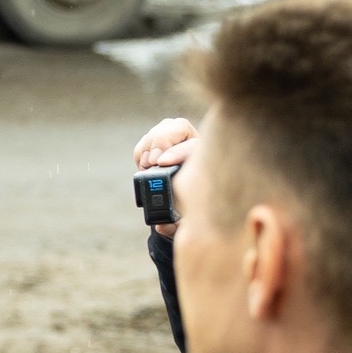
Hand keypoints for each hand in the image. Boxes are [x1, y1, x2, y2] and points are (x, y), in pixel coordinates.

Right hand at [133, 117, 197, 238]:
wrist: (187, 208)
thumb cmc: (192, 215)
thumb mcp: (186, 223)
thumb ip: (175, 225)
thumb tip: (162, 224)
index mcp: (208, 163)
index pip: (194, 147)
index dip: (177, 152)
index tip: (162, 162)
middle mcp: (196, 148)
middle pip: (180, 127)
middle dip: (161, 142)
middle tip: (151, 162)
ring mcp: (180, 142)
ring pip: (166, 127)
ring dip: (150, 144)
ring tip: (146, 166)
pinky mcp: (164, 142)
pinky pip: (151, 136)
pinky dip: (142, 148)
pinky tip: (142, 164)